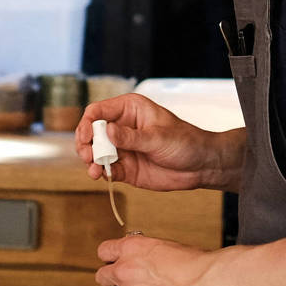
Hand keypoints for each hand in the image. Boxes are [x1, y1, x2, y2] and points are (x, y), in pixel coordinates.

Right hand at [78, 94, 239, 192]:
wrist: (200, 166)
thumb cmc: (185, 142)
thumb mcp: (158, 137)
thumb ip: (132, 137)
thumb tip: (107, 131)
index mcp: (130, 109)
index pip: (98, 111)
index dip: (87, 123)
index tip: (86, 137)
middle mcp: (122, 127)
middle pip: (92, 132)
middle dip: (85, 144)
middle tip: (88, 156)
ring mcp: (122, 148)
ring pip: (96, 152)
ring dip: (90, 161)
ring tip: (94, 170)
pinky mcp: (125, 167)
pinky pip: (106, 169)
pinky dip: (100, 172)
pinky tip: (100, 175)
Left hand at [94, 235, 217, 285]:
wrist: (207, 283)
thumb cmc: (197, 264)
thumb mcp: (167, 247)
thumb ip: (149, 255)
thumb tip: (149, 262)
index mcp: (132, 249)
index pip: (104, 252)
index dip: (111, 260)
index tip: (116, 264)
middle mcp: (124, 271)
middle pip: (101, 278)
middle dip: (111, 283)